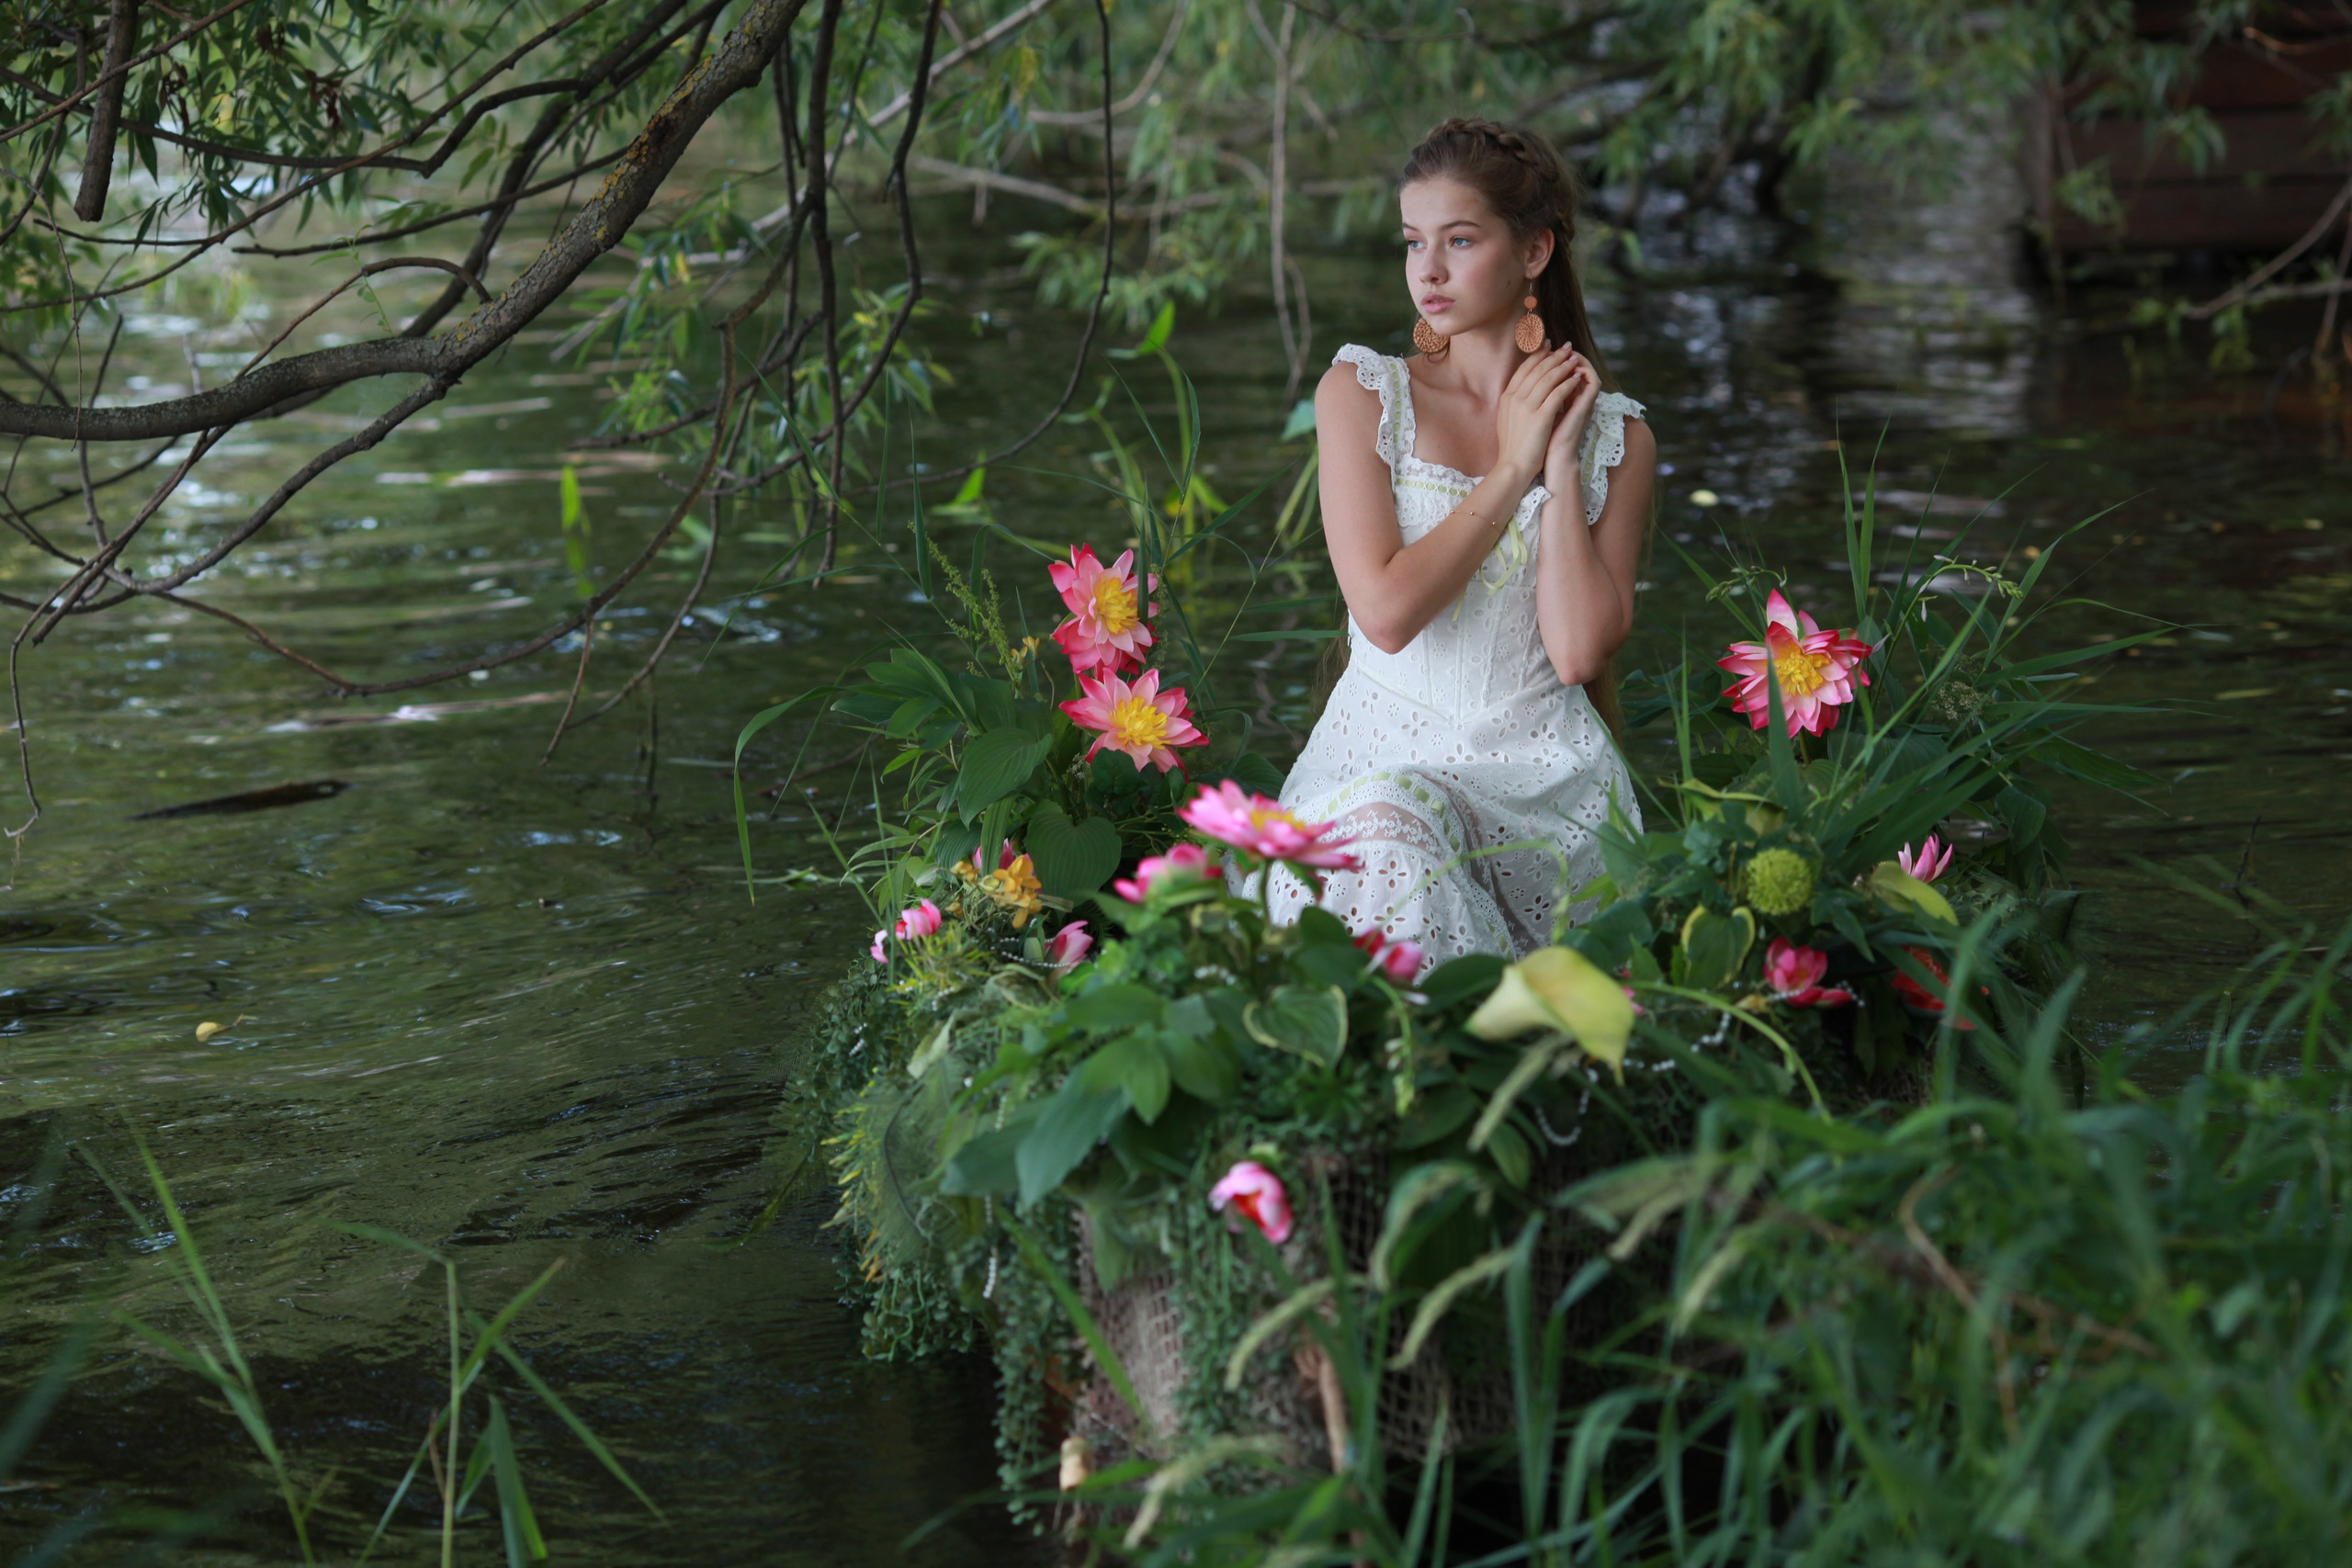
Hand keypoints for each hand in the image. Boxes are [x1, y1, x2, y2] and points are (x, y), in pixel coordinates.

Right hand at [1494, 341, 1580, 488]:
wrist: (1513, 467)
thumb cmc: (1513, 446)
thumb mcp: (1507, 418)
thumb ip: (1515, 402)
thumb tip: (1523, 389)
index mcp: (1507, 397)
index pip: (1524, 369)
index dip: (1538, 355)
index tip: (1549, 347)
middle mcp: (1515, 398)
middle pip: (1537, 369)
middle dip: (1554, 356)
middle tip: (1567, 347)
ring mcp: (1527, 407)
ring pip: (1548, 378)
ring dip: (1564, 365)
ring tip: (1575, 359)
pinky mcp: (1540, 417)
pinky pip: (1558, 393)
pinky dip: (1569, 383)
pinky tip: (1577, 377)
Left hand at [1541, 349, 1601, 498]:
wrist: (1548, 459)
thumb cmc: (1538, 441)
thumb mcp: (1531, 412)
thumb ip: (1532, 397)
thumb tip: (1520, 381)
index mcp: (1561, 399)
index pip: (1558, 371)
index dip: (1548, 358)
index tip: (1537, 349)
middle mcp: (1574, 398)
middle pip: (1572, 366)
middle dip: (1559, 354)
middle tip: (1548, 342)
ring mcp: (1583, 402)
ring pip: (1585, 370)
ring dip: (1572, 358)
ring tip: (1558, 349)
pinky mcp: (1588, 406)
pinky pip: (1592, 381)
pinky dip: (1584, 369)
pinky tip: (1568, 364)